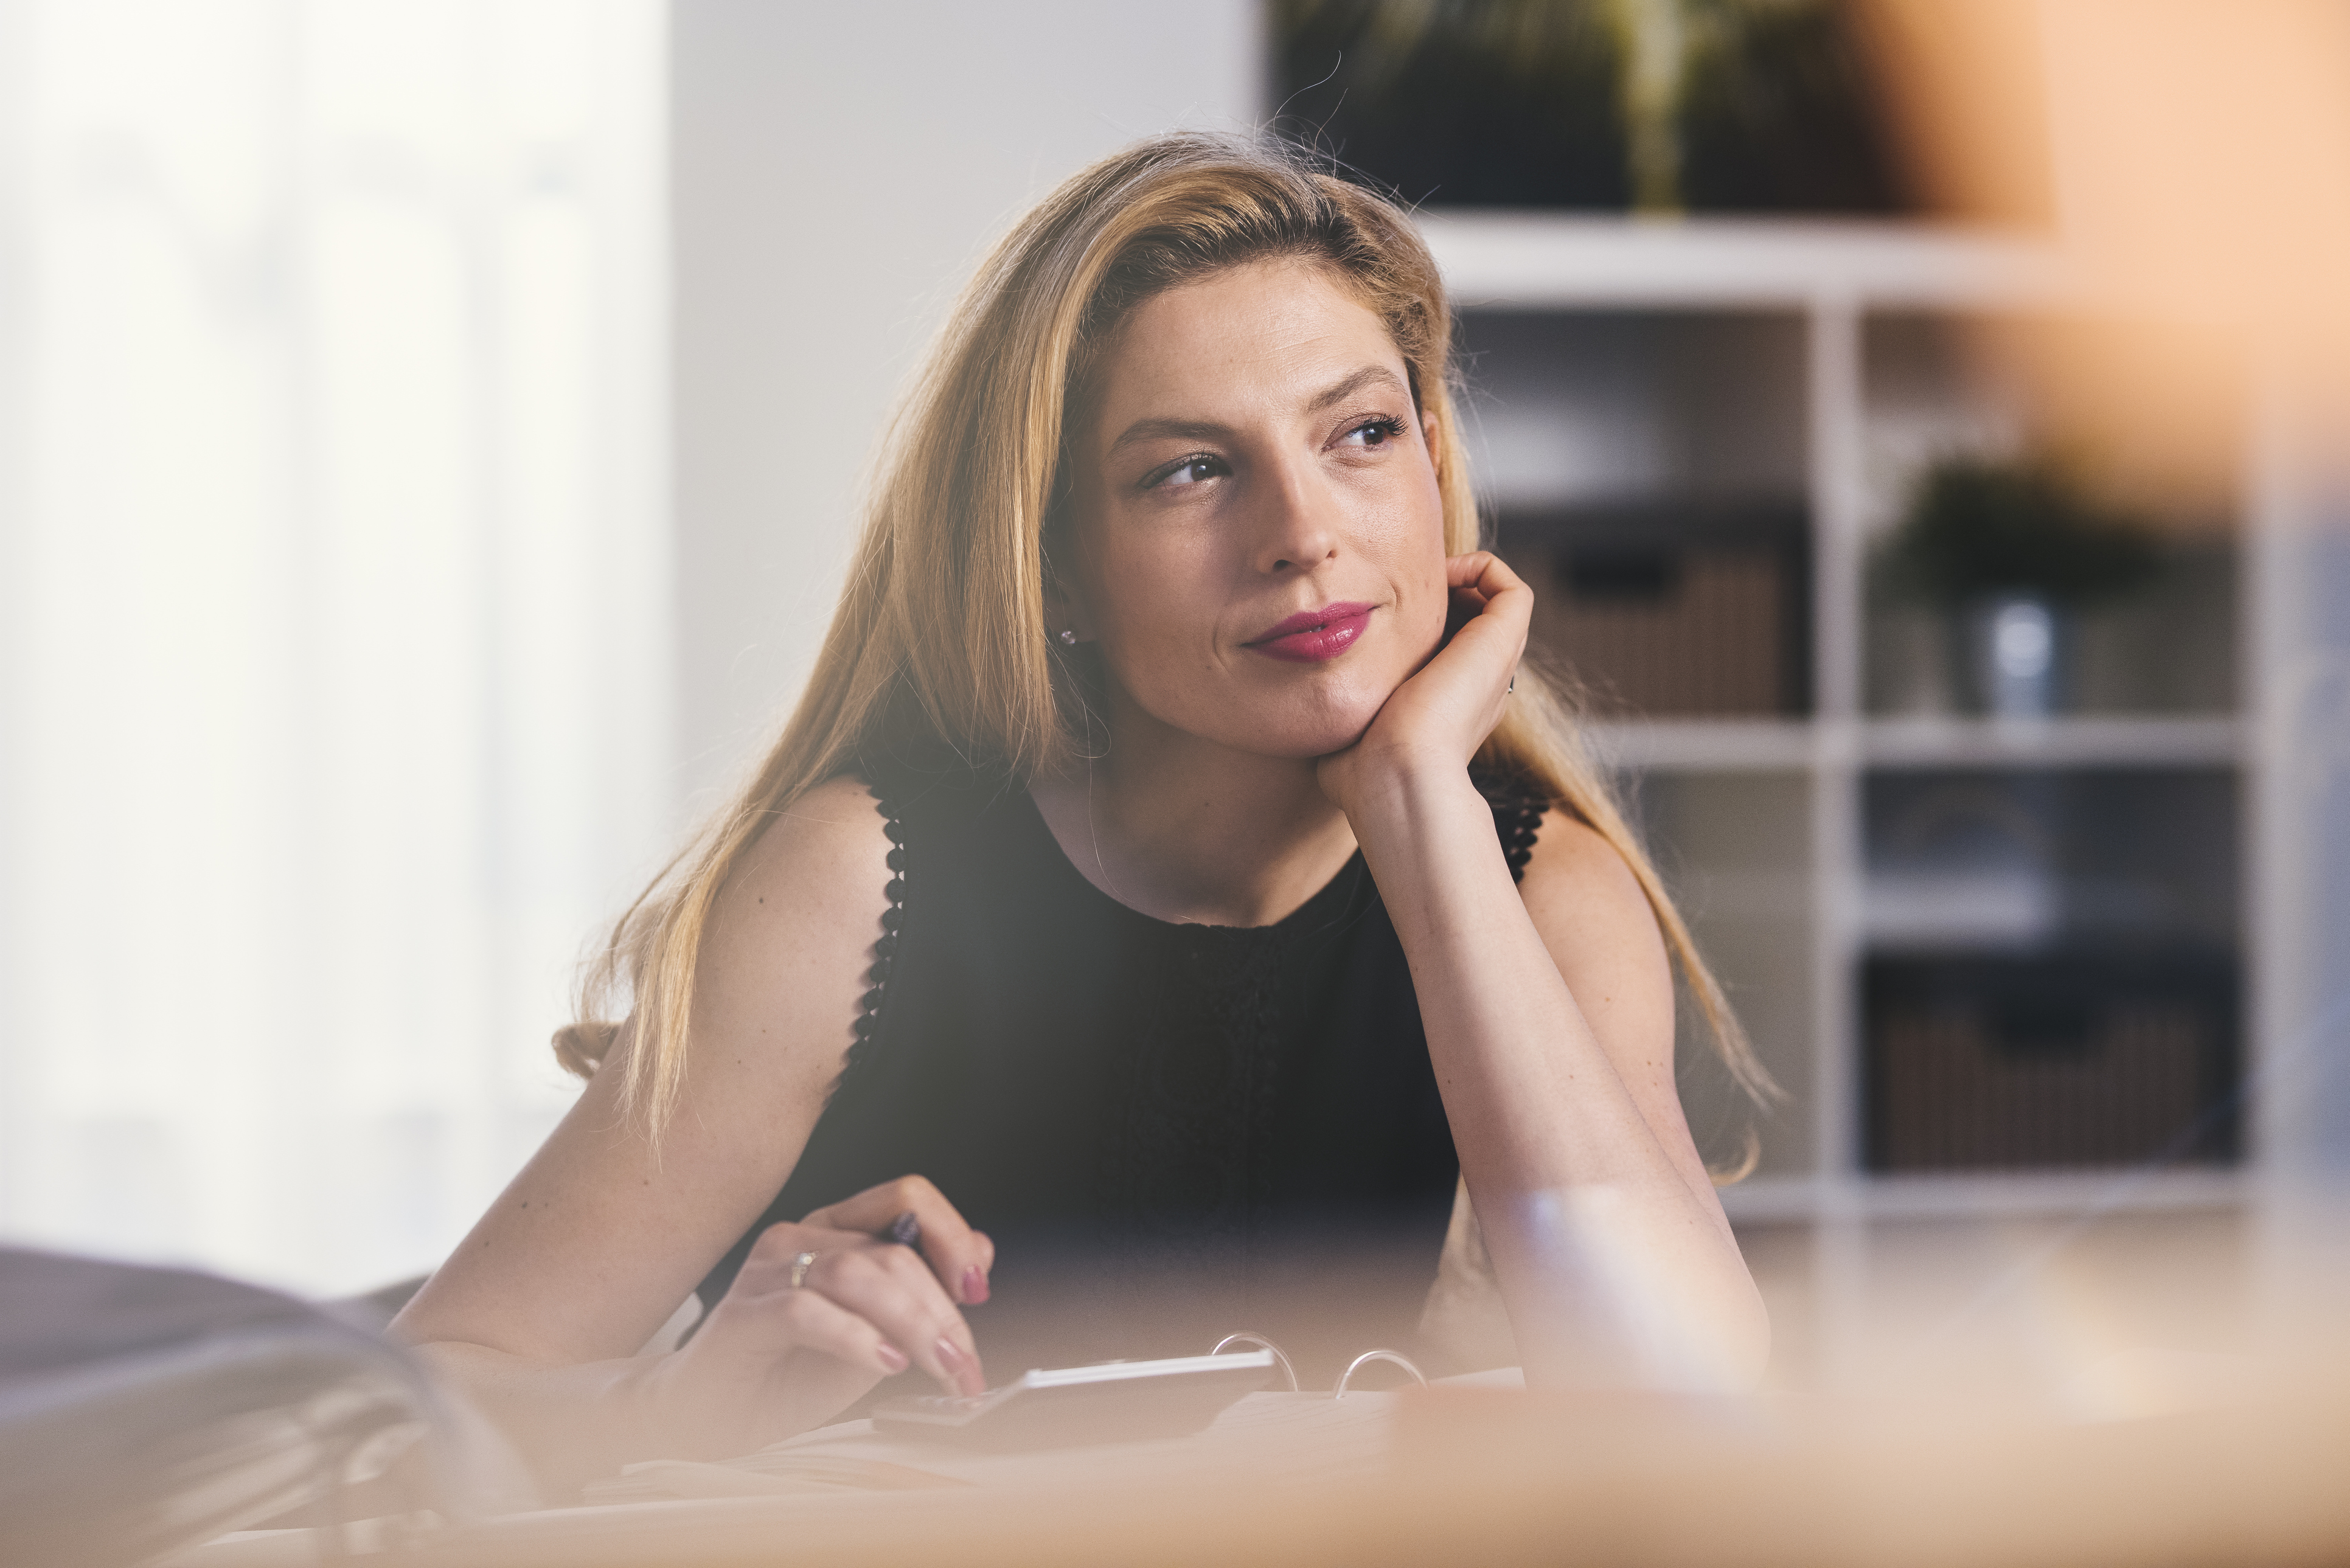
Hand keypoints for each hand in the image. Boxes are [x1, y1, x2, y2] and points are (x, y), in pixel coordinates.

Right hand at [644, 1175, 993, 1454]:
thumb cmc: (784, 1376)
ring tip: (938, 1368)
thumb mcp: (873, 1337)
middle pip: (891, 1249)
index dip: (951, 1235)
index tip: (978, 1289)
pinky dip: (856, 1337)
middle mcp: (799, 1238)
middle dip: (943, 1311)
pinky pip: (807, 1312)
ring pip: (857, 1273)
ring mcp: (767, 1273)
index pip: (905, 1197)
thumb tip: (981, 1254)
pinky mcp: (742, 1316)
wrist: (704, 1420)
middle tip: (966, 1365)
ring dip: (912, 1324)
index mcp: (834, 1231)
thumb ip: (918, 1297)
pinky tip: (884, 1363)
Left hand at [1318, 551, 1530, 817]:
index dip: (1415, 626)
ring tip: (1420, 578)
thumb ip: (1337, 716)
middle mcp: (1478, 686)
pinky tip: (1437, 574)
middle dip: (1438, 598)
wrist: (1396, 777)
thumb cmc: (1362, 772)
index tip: (1375, 614)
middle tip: (1396, 590)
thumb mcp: (1345, 735)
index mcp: (1447, 709)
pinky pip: (1512, 588)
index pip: (1443, 652)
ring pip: (1496, 605)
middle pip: (1471, 624)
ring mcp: (1495, 664)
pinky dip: (1480, 567)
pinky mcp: (1503, 641)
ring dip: (1461, 579)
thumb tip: (1310, 715)